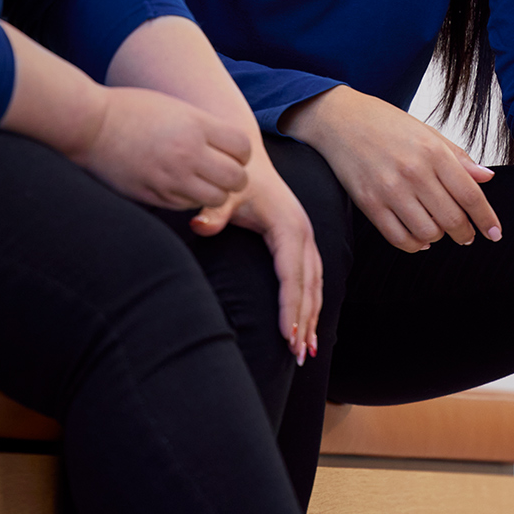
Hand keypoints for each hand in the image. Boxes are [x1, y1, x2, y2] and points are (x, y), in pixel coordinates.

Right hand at [74, 86, 251, 211]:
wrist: (89, 125)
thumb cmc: (130, 109)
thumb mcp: (174, 107)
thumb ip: (202, 126)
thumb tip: (229, 144)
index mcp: (195, 125)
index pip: (243, 147)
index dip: (241, 153)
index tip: (230, 152)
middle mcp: (188, 152)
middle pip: (237, 178)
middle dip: (234, 178)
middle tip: (221, 172)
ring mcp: (171, 177)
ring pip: (216, 198)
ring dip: (214, 193)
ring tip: (200, 182)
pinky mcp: (154, 195)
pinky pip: (188, 206)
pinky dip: (190, 200)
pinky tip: (178, 186)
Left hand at [189, 135, 322, 365]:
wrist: (248, 157)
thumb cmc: (236, 179)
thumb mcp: (225, 192)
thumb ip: (213, 211)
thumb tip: (198, 225)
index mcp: (288, 225)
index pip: (291, 274)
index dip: (290, 307)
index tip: (286, 336)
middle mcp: (303, 233)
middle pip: (308, 285)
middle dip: (304, 321)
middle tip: (297, 356)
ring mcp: (306, 237)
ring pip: (315, 286)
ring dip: (312, 318)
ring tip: (306, 353)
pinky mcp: (302, 242)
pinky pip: (313, 280)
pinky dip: (311, 305)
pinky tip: (308, 329)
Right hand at [282, 86, 501, 253]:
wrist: (337, 118)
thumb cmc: (384, 123)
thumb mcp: (425, 131)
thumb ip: (457, 156)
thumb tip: (487, 177)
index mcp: (432, 151)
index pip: (471, 195)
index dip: (486, 219)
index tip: (495, 233)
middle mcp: (413, 172)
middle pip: (452, 219)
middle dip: (465, 234)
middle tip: (466, 235)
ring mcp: (389, 189)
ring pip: (428, 233)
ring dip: (438, 237)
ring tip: (437, 230)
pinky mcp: (368, 203)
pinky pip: (399, 238)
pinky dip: (414, 245)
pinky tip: (418, 238)